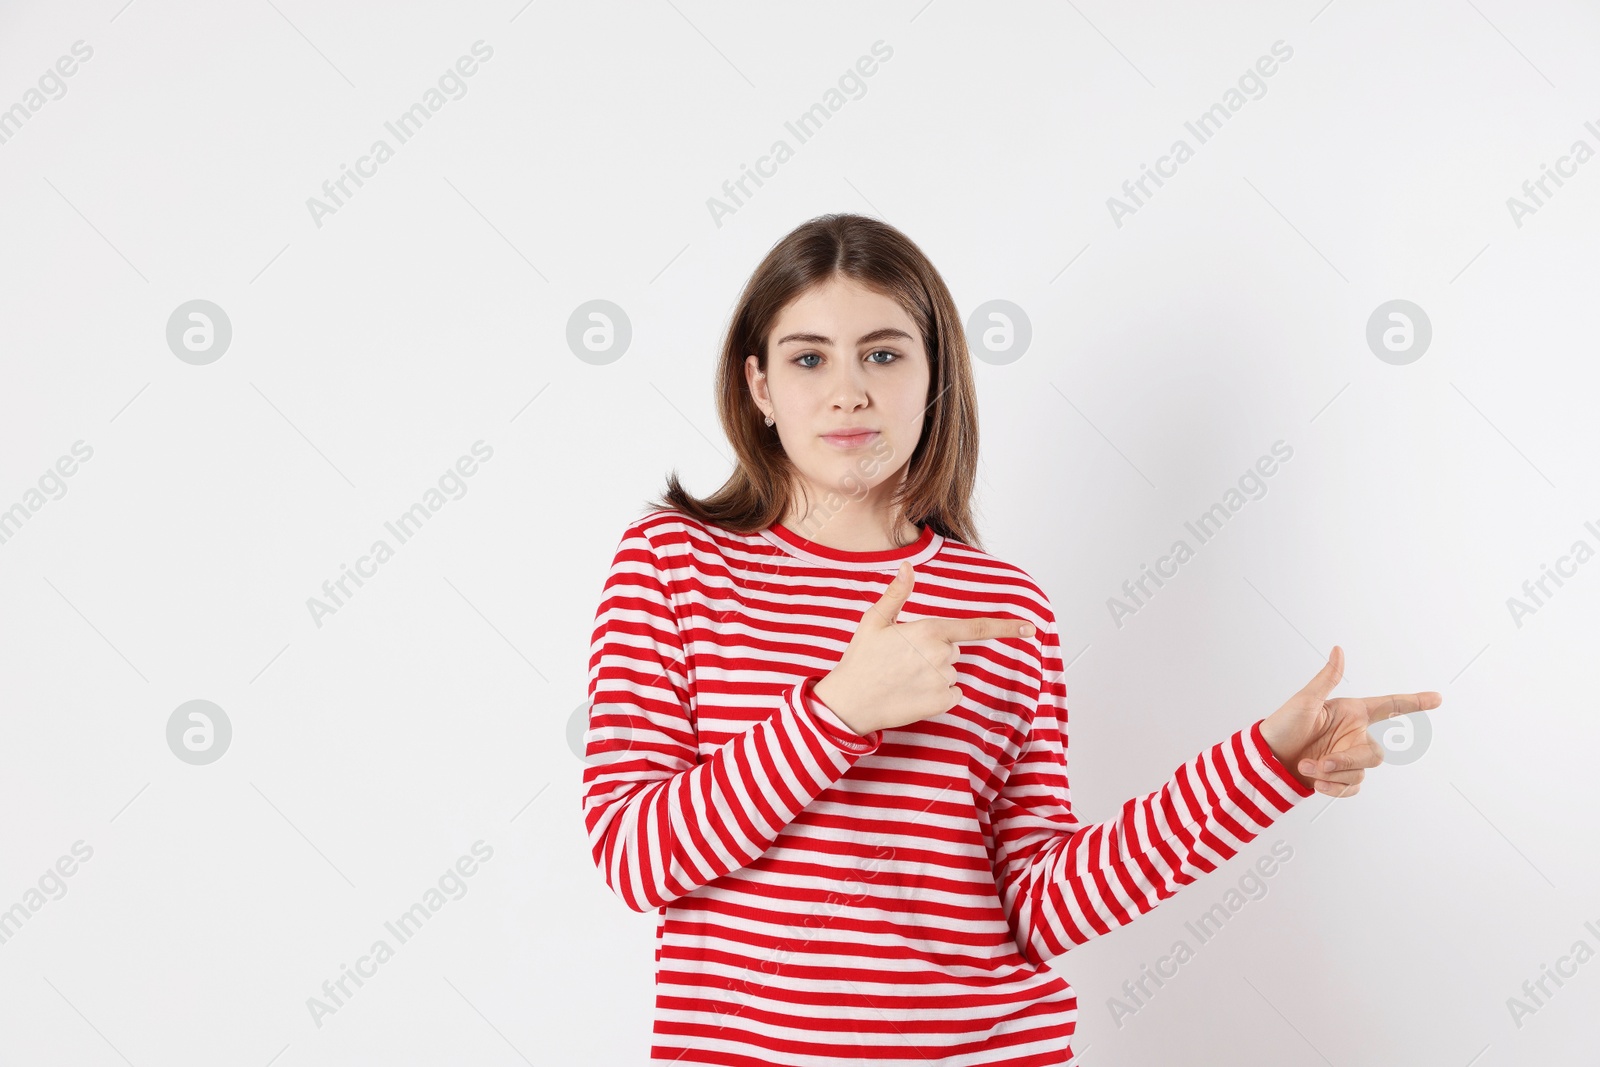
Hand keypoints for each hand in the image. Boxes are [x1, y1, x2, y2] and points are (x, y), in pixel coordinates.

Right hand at [813, 560, 1034, 735]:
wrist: (849, 702)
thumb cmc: (861, 659)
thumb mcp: (875, 620)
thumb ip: (898, 593)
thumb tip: (908, 565)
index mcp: (929, 630)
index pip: (976, 628)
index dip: (1006, 627)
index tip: (1030, 628)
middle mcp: (941, 655)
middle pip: (954, 651)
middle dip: (935, 653)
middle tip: (903, 660)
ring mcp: (943, 681)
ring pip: (951, 673)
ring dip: (934, 675)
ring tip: (903, 678)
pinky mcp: (941, 703)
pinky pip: (952, 694)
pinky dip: (938, 695)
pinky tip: (913, 694)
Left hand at [1259, 645, 1441, 797]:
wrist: (1266, 758)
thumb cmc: (1283, 724)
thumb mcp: (1305, 701)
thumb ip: (1326, 678)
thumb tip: (1338, 649)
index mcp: (1351, 713)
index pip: (1389, 706)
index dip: (1413, 702)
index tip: (1437, 698)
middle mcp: (1354, 735)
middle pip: (1375, 754)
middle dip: (1347, 761)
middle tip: (1320, 763)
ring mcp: (1347, 758)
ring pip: (1360, 773)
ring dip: (1332, 774)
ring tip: (1305, 767)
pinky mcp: (1338, 777)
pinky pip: (1350, 787)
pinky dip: (1333, 788)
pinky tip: (1314, 782)